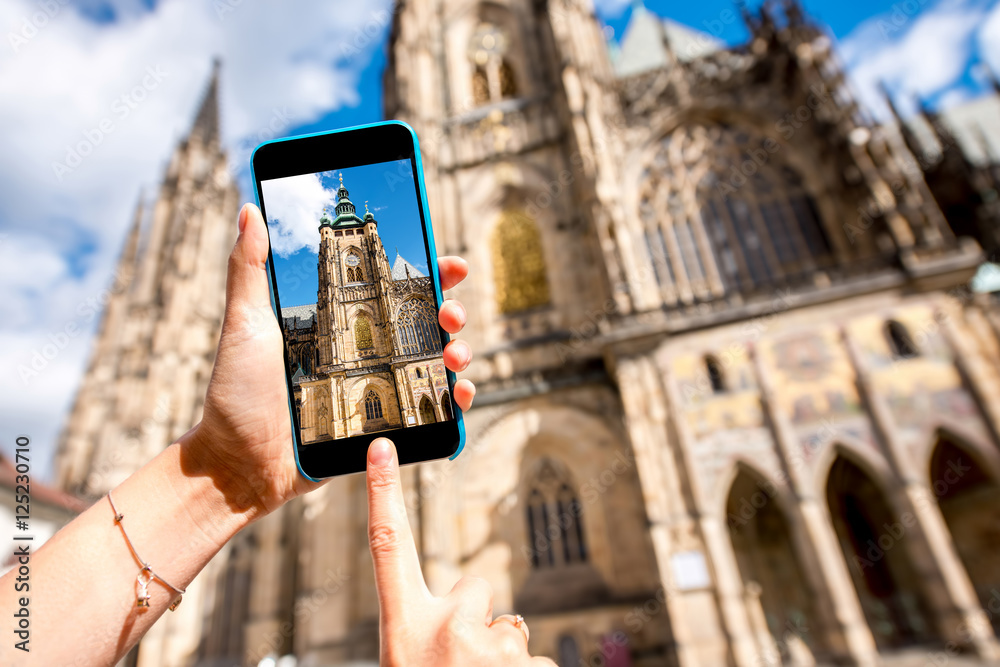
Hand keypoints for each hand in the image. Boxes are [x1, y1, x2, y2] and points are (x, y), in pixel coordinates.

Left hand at [180, 203, 475, 517]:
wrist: (239, 463)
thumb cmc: (236, 394)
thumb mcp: (245, 325)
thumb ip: (249, 268)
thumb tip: (248, 208)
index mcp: (340, 322)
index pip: (392, 288)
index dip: (427, 274)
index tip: (450, 264)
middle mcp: (365, 352)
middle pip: (424, 324)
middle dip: (450, 313)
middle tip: (452, 314)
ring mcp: (378, 390)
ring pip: (434, 365)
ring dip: (458, 353)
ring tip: (456, 356)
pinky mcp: (383, 428)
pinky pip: (431, 413)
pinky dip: (455, 402)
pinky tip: (460, 394)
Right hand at [367, 438, 556, 666]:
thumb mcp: (405, 663)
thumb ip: (427, 633)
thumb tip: (464, 617)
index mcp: (405, 629)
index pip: (389, 547)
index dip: (385, 494)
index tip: (383, 449)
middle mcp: (448, 628)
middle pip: (473, 588)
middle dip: (475, 619)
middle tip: (457, 665)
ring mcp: (491, 647)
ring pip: (506, 629)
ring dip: (497, 658)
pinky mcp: (530, 665)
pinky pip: (534, 659)